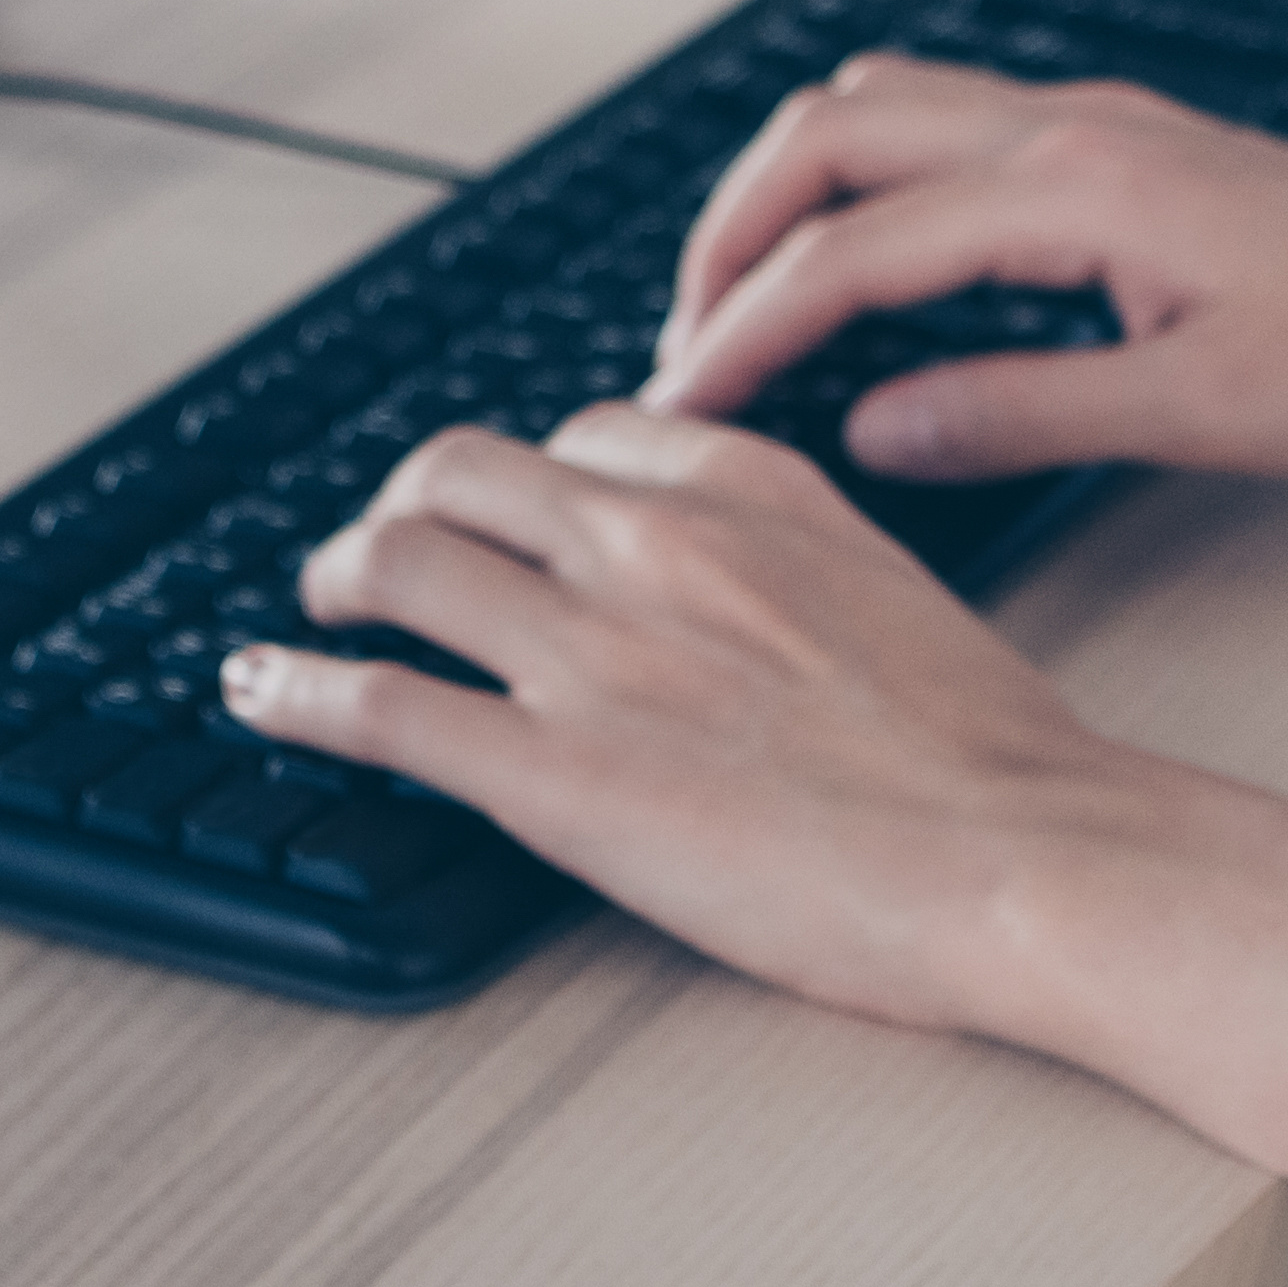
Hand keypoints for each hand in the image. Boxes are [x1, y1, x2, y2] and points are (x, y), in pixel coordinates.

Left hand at [231, 407, 1187, 1032]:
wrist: (1024, 852)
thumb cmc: (992, 758)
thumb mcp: (894, 591)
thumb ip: (795, 561)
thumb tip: (747, 594)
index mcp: (749, 488)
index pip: (587, 434)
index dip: (529, 475)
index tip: (509, 508)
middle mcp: (653, 542)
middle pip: (464, 470)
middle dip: (405, 503)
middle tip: (383, 549)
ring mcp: (593, 651)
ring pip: (401, 562)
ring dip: (335, 580)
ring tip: (315, 609)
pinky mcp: (550, 770)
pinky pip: (381, 705)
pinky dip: (296, 690)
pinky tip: (263, 691)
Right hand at [649, 58, 1287, 483]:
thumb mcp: (1198, 414)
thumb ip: (1020, 414)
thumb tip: (872, 431)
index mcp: (1077, 187)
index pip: (853, 248)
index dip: (746, 328)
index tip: (680, 403)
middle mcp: (1072, 128)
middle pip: (831, 132)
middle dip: (732, 231)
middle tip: (685, 345)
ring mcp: (1097, 124)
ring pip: (884, 108)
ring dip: (795, 193)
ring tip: (748, 302)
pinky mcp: (1122, 147)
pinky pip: (947, 130)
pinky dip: (868, 185)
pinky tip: (869, 271)